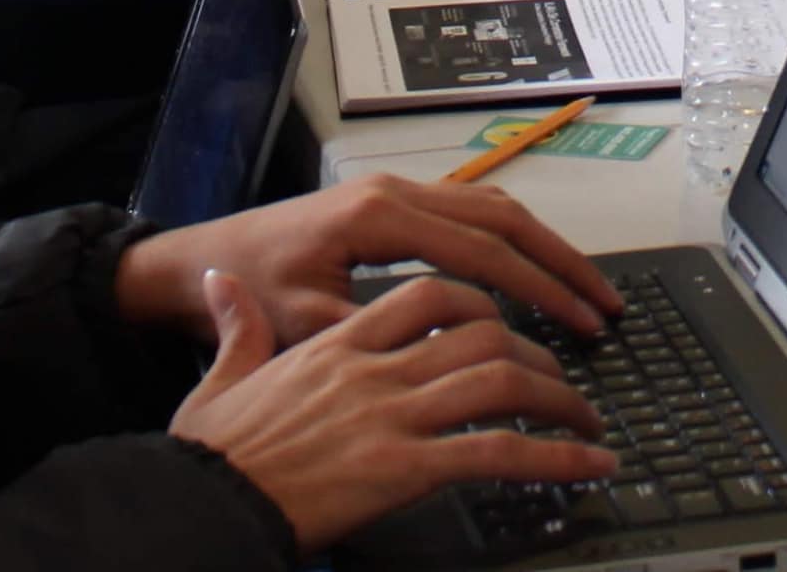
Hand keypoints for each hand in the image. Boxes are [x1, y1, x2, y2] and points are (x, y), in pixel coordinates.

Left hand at [120, 171, 624, 343]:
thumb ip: (381, 331)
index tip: (581, 323)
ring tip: (585, 291)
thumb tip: (454, 347)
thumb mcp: (308, 324)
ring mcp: (396, 190)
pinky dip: (512, 240)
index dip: (540, 289)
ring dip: (544, 247)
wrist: (198, 262)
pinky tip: (533, 274)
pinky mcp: (392, 202)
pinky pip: (471, 212)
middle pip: (505, 216)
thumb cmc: (245, 290)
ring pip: (494, 207)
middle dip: (562, 262)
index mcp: (380, 217)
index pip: (485, 251)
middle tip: (606, 305)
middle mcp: (396, 191)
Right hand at [173, 270, 613, 551]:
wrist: (198, 504)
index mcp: (338, 345)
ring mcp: (392, 417)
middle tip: (562, 378)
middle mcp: (374, 370)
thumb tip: (222, 283)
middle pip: (481, 333)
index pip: (429, 295)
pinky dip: (555, 456)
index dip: (483, 303)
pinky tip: (588, 465)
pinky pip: (499, 452)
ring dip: (557, 398)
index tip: (506, 323)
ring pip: (500, 380)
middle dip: (535, 352)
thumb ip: (235, 326)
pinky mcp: (404, 468)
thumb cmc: (210, 455)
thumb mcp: (217, 378)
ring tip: (586, 419)